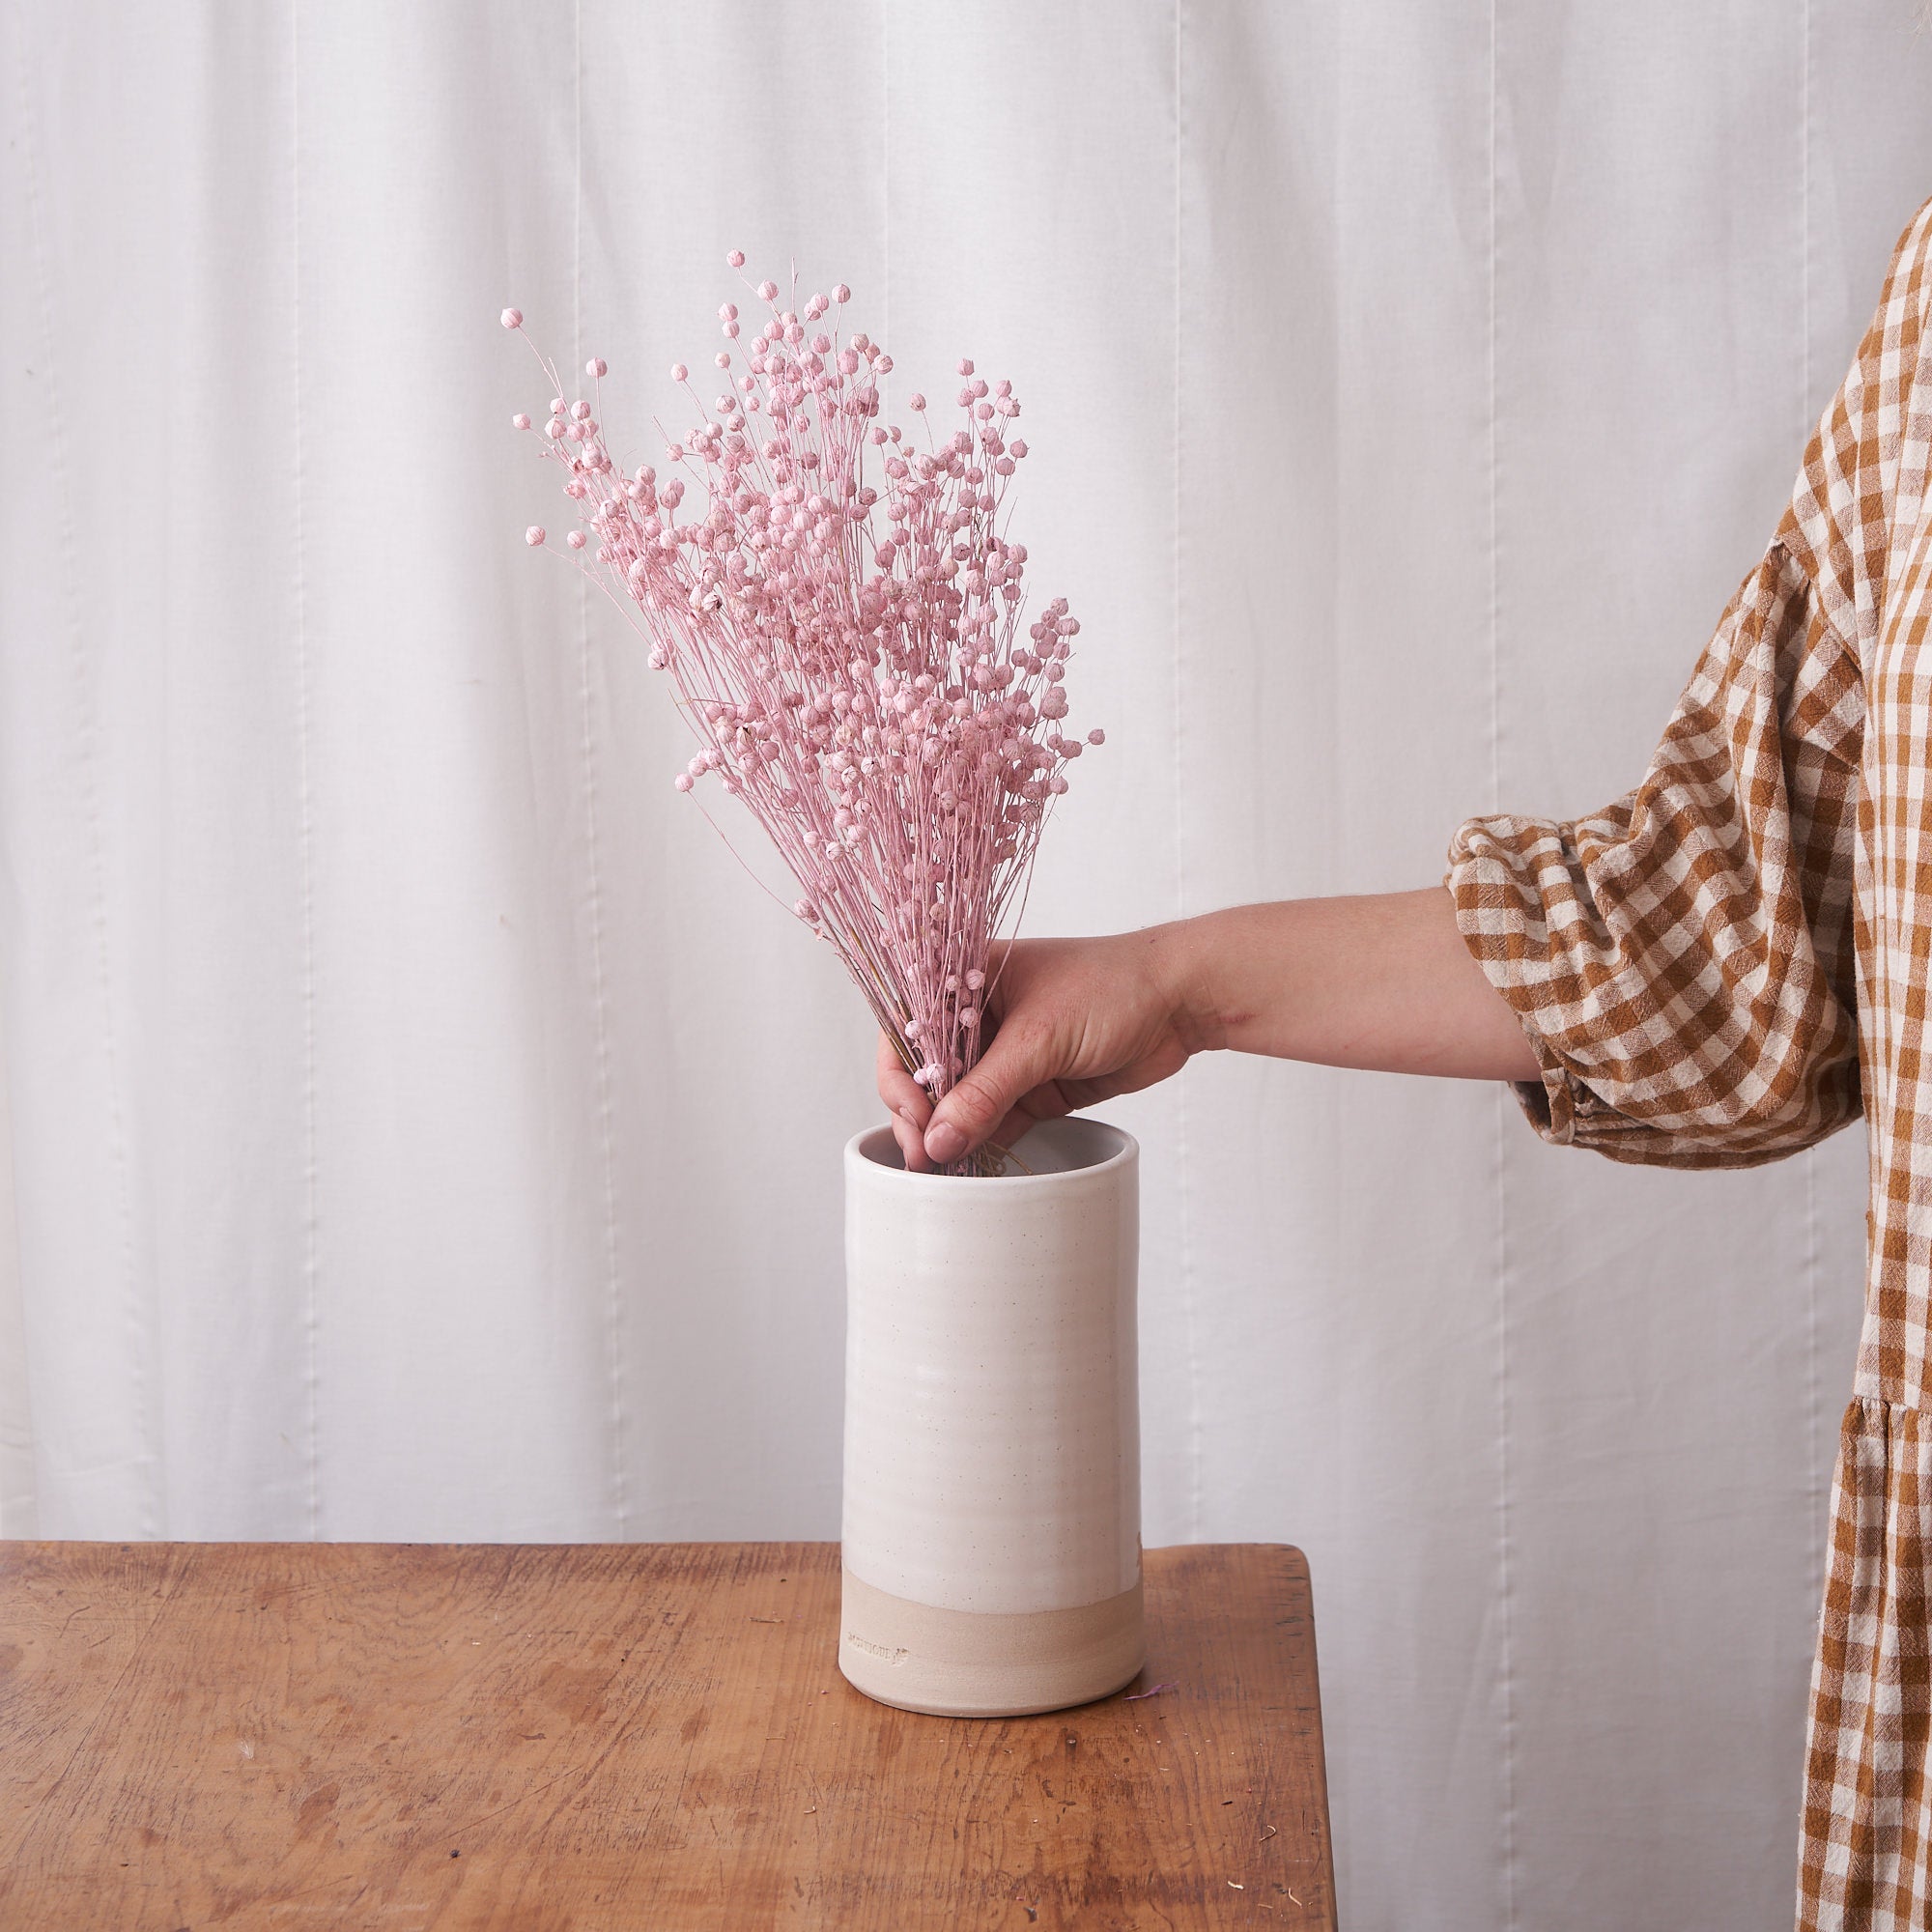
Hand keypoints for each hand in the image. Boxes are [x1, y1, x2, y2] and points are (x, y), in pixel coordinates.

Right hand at [877, 928, 1195, 1170]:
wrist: (1181, 1001)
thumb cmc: (1111, 987)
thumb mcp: (1039, 1039)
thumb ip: (984, 1093)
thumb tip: (938, 1140)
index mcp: (966, 979)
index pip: (907, 1027)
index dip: (900, 1074)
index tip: (915, 1115)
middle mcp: (979, 1017)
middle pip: (926, 1071)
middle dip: (919, 1114)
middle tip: (924, 1156)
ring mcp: (1008, 1054)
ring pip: (958, 1102)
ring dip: (949, 1134)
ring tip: (943, 1169)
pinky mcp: (1035, 1086)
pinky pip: (994, 1119)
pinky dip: (982, 1142)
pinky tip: (972, 1163)